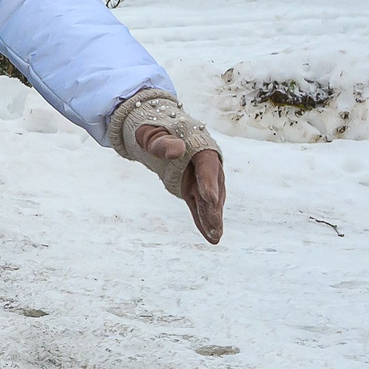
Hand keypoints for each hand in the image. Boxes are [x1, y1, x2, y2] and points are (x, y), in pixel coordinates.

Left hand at [136, 123, 224, 243]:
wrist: (155, 133)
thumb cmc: (153, 130)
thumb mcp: (152, 133)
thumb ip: (162, 142)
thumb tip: (176, 151)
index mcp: (200, 147)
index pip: (207, 167)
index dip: (209, 182)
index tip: (209, 199)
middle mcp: (207, 165)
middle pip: (213, 187)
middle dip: (213, 207)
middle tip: (214, 225)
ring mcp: (201, 179)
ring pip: (209, 201)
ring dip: (212, 219)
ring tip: (215, 237)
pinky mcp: (194, 190)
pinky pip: (200, 207)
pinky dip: (204, 221)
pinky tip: (211, 238)